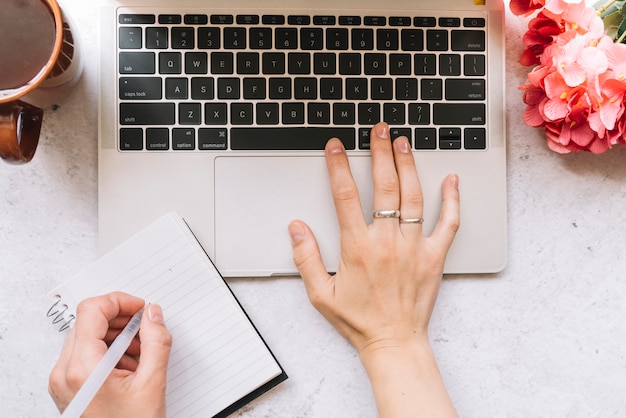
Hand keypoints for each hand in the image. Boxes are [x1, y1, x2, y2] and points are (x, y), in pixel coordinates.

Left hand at [49, 292, 171, 417]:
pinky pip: (86, 354)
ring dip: (117, 335)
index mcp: (82, 369)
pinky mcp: (69, 386)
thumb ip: (156, 341)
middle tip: (146, 327)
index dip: (119, 301)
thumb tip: (153, 315)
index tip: (140, 308)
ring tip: (142, 352)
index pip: (91, 310)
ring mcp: (63, 381)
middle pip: (88, 321)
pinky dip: (110, 351)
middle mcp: (64, 372)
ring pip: (88, 335)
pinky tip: (131, 365)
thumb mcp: (152, 384)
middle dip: (121, 320)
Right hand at [289, 122, 459, 416]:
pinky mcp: (434, 257)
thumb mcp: (320, 294)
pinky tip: (451, 180)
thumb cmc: (358, 320)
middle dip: (379, 153)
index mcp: (357, 247)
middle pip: (384, 186)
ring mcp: (413, 247)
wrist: (393, 342)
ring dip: (408, 166)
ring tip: (403, 142)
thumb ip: (305, 257)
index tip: (336, 146)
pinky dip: (451, 200)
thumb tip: (296, 226)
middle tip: (378, 129)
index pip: (345, 195)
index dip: (338, 166)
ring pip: (413, 197)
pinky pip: (448, 224)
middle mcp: (387, 242)